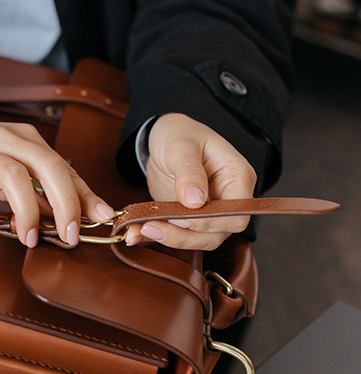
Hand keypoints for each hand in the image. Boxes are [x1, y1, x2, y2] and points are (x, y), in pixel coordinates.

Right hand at [0, 114, 115, 246]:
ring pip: (13, 176)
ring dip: (27, 212)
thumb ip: (40, 188)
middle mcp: (4, 138)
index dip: (83, 194)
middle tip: (69, 235)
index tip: (99, 218)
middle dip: (65, 203)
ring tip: (29, 239)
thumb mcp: (11, 165)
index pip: (63, 166)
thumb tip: (73, 216)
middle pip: (46, 166)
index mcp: (25, 138)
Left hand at [125, 113, 256, 249]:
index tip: (180, 216)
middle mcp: (227, 200)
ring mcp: (209, 212)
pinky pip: (176, 235)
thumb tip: (195, 201)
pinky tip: (135, 234)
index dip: (211, 222)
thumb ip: (189, 172)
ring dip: (169, 239)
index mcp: (237, 178)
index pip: (236, 214)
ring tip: (141, 229)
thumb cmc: (180, 134)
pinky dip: (156, 238)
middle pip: (217, 233)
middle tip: (152, 226)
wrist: (164, 138)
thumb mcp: (182, 146)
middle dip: (184, 235)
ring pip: (197, 240)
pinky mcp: (188, 219)